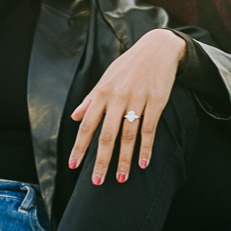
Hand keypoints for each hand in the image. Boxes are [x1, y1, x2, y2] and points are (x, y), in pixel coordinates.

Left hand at [68, 29, 186, 183]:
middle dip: (101, 161)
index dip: (80, 147)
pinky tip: (144, 164)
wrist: (157, 48)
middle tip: (97, 182)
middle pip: (107, 135)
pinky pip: (149, 129)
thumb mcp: (106, 78)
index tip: (73, 166)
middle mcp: (118, 98)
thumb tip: (73, 117)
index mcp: (102, 93)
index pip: (87, 125)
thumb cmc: (128, 65)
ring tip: (120, 179)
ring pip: (128, 136)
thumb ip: (90, 99)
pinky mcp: (156, 101)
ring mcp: (138, 100)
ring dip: (124, 159)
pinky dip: (146, 148)